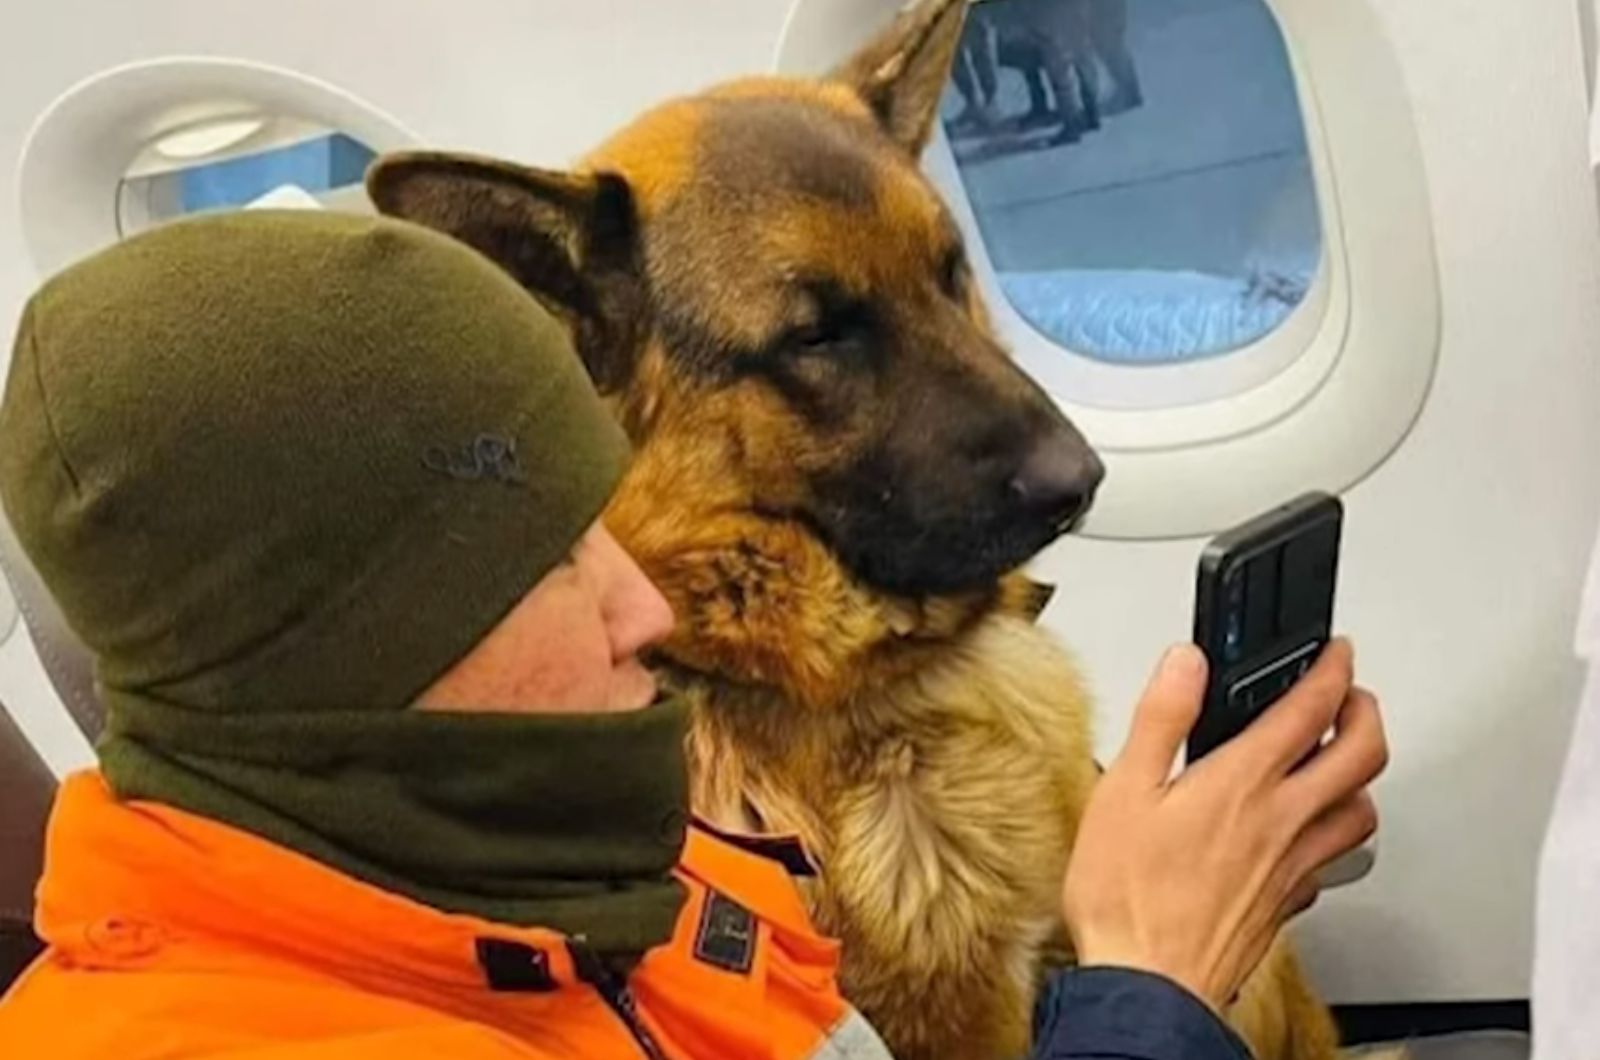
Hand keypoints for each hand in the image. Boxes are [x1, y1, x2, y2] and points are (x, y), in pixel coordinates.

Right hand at [1060, 638, 1386, 1009]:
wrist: (1149, 983)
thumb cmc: (1129, 897)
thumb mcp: (1123, 790)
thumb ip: (1161, 718)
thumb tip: (1186, 663)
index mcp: (1244, 783)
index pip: (1311, 710)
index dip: (1332, 669)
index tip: (1337, 652)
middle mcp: (1282, 821)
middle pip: (1363, 755)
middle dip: (1365, 712)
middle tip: (1351, 696)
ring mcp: (1293, 865)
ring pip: (1361, 810)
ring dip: (1361, 776)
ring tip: (1342, 760)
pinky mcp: (1287, 904)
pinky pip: (1333, 859)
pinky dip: (1333, 833)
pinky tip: (1310, 834)